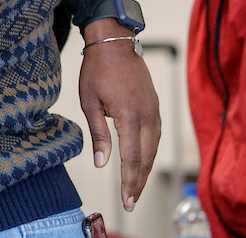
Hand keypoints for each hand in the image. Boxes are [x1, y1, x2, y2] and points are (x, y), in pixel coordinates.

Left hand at [78, 19, 161, 211]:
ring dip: (146, 170)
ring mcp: (155, 111)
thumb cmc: (97, 70)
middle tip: (131, 202)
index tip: (126, 200)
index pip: (132, 158)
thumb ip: (99, 134)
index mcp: (130, 116)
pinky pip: (155, 136)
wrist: (115, 43)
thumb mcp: (90, 102)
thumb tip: (102, 163)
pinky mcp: (155, 107)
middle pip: (146, 158)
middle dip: (139, 182)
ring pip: (153, 149)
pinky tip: (143, 162)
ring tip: (136, 188)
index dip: (130, 182)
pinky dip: (150, 153)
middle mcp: (147, 116)